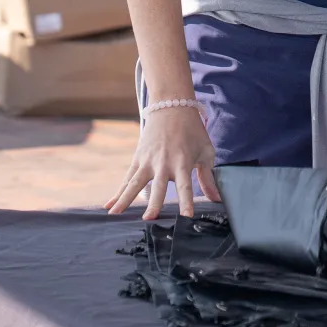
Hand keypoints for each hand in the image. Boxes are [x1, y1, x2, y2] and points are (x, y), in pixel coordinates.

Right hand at [105, 106, 220, 219]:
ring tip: (115, 214)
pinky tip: (109, 205)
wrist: (171, 107)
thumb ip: (208, 177)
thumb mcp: (206, 152)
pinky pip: (127, 178)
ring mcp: (148, 161)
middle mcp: (164, 163)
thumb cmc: (193, 132)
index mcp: (183, 162)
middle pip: (158, 187)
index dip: (187, 201)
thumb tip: (218, 199)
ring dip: (125, 199)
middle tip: (149, 219)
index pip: (186, 186)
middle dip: (154, 203)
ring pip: (135, 183)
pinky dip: (118, 192)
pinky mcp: (138, 159)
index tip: (187, 216)